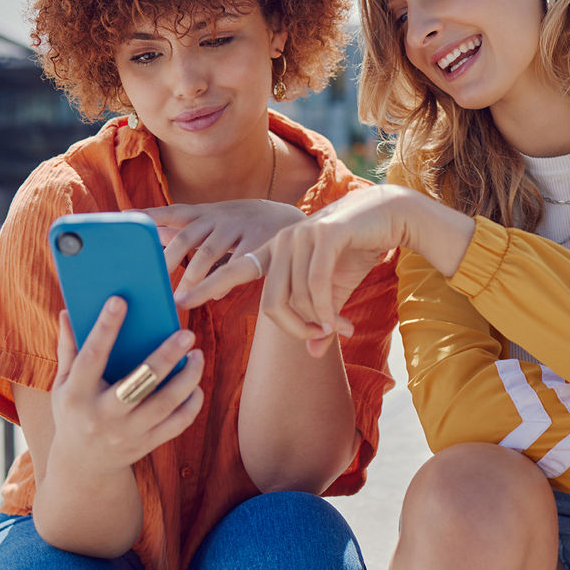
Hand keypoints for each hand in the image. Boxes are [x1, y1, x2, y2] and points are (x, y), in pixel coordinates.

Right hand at [47, 296, 205, 475]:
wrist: (83, 467)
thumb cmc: (73, 412)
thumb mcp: (62, 385)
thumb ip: (68, 349)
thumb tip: (68, 310)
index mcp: (76, 395)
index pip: (91, 357)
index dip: (105, 328)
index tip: (120, 300)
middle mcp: (103, 416)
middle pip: (139, 382)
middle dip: (165, 356)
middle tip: (187, 333)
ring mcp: (127, 433)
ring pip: (165, 403)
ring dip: (187, 377)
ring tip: (197, 355)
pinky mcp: (147, 444)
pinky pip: (177, 424)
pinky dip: (191, 404)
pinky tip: (196, 384)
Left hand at [141, 200, 306, 296]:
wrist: (290, 220)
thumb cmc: (243, 226)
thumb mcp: (216, 221)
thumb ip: (186, 228)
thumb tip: (152, 233)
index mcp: (207, 213)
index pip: (174, 212)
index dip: (150, 215)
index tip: (125, 219)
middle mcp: (220, 216)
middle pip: (186, 236)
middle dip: (167, 260)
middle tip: (151, 282)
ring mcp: (240, 227)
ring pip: (208, 253)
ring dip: (191, 277)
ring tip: (179, 299)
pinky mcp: (260, 242)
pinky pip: (236, 264)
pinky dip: (223, 281)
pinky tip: (213, 296)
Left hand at [174, 185, 417, 355]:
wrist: (389, 215)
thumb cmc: (357, 251)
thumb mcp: (334, 292)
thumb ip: (319, 319)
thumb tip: (312, 353)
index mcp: (274, 250)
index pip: (233, 272)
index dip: (206, 285)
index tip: (181, 302)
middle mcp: (280, 241)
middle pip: (270, 304)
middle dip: (295, 330)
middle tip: (320, 338)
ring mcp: (300, 236)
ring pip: (295, 299)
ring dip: (318, 323)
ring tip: (339, 330)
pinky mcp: (325, 235)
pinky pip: (316, 287)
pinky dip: (326, 312)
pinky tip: (338, 324)